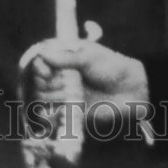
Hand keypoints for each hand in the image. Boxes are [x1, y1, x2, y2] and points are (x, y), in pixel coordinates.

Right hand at [29, 38, 149, 128]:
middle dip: (46, 82)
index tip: (46, 72)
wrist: (130, 90)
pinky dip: (52, 112)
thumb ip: (65, 58)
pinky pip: (52, 114)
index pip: (40, 61)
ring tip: (69, 93)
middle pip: (37, 80)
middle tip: (63, 82)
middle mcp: (61, 75)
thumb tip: (42, 53)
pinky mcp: (70, 110)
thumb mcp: (89, 57)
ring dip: (52, 96)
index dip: (39, 67)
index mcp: (64, 57)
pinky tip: (63, 107)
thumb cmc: (112, 67)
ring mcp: (65, 93)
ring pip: (41, 97)